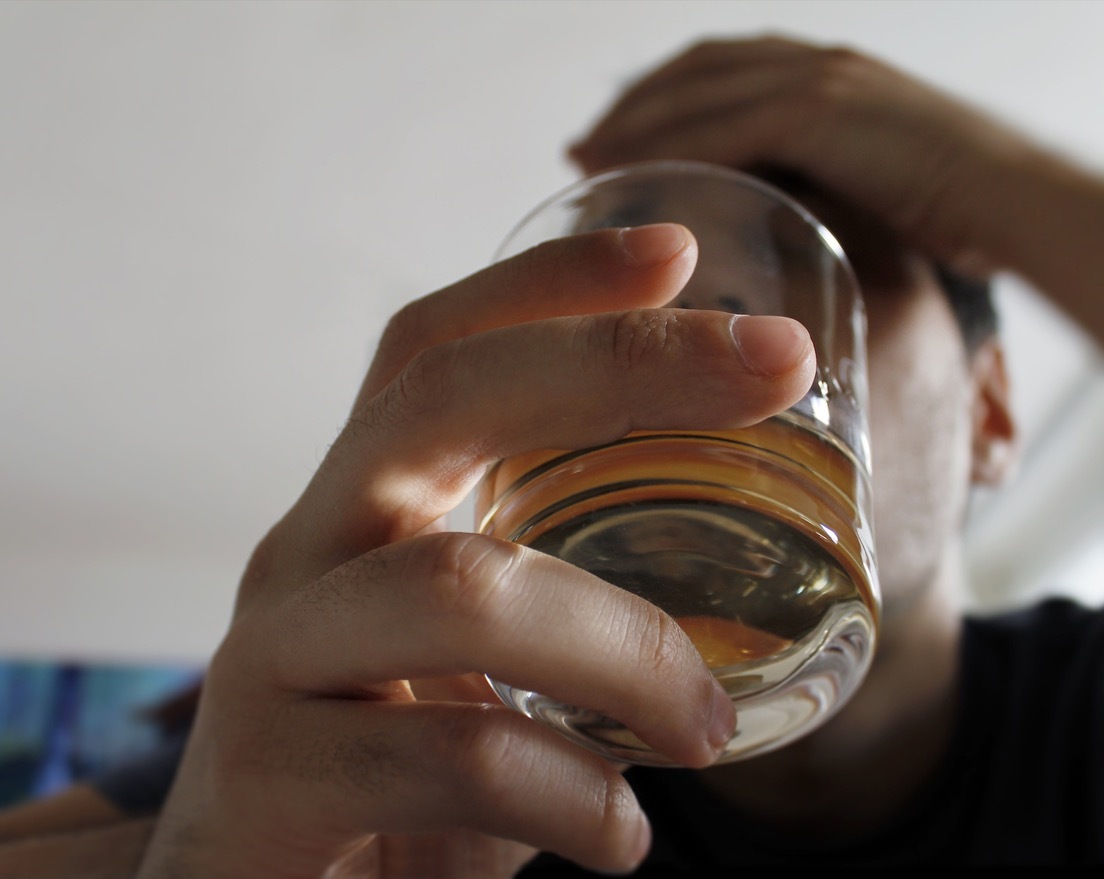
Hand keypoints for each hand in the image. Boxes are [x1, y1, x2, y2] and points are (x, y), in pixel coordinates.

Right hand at [136, 224, 815, 877]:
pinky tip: (618, 837)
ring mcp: (272, 658)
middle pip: (441, 400)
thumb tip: (736, 603)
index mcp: (362, 515)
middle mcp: (304, 554)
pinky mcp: (265, 779)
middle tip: (778, 363)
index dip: (548, 283)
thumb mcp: (473, 676)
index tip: (678, 250)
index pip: (434, 352)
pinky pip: (451, 756)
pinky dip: (571, 795)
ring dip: (628, 649)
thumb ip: (557, 621)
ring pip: (462, 587)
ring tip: (706, 728)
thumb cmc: (382, 785)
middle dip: (620, 360)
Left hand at [570, 36, 1032, 273]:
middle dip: (633, 103)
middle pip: (696, 68)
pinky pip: (724, 129)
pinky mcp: (823, 115)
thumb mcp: (883, 188)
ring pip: (699, 93)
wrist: (1023, 204)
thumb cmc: (964, 213)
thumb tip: (789, 234)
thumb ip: (830, 190)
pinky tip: (630, 177)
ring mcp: (820, 83)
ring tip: (586, 161)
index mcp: (830, 75)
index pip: (723, 67)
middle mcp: (817, 64)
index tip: (616, 133)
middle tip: (582, 147)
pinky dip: (671, 151)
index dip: (662, 95)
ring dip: (635, 125)